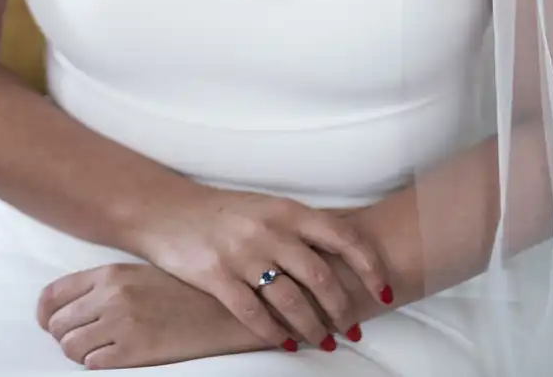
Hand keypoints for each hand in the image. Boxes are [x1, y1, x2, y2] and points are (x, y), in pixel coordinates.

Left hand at [37, 262, 272, 367]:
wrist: (224, 310)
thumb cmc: (184, 291)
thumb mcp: (141, 274)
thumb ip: (105, 286)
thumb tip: (70, 308)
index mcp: (110, 273)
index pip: (53, 296)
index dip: (46, 315)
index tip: (51, 324)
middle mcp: (111, 296)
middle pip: (58, 325)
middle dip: (66, 336)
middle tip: (84, 339)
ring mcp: (122, 324)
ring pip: (72, 348)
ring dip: (82, 353)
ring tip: (103, 349)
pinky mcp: (135, 351)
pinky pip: (94, 365)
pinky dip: (99, 365)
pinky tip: (118, 357)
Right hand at [126, 187, 390, 349]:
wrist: (165, 210)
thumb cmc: (223, 213)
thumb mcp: (267, 208)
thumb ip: (301, 228)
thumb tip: (348, 255)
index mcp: (287, 210)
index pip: (343, 237)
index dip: (371, 267)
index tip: (386, 291)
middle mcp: (269, 229)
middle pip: (321, 277)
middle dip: (342, 310)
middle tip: (353, 329)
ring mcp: (241, 253)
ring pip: (291, 300)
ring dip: (313, 328)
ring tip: (324, 343)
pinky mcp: (215, 276)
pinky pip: (252, 313)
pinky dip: (274, 333)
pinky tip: (285, 344)